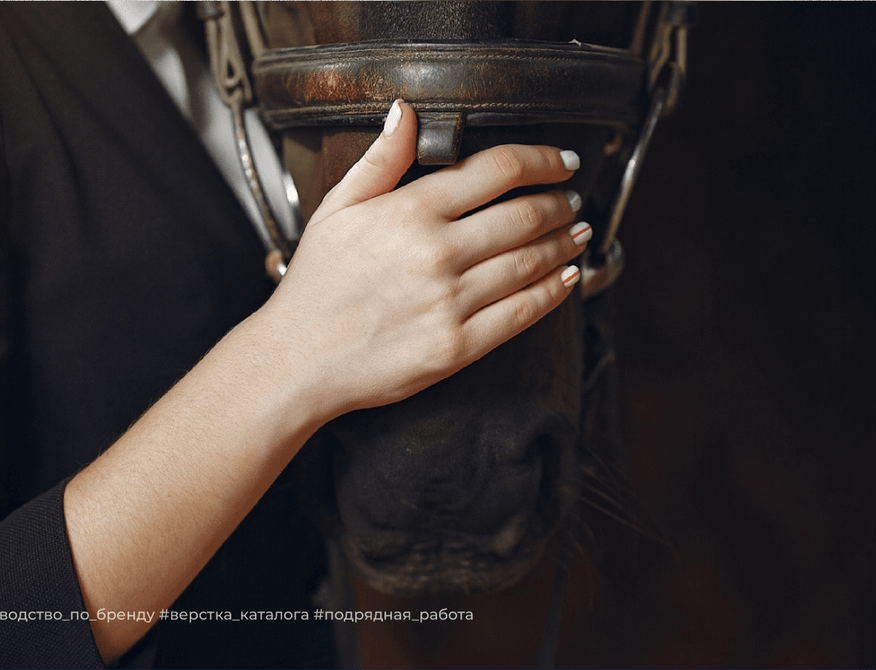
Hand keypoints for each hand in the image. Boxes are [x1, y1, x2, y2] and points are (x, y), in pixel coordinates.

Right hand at [256, 100, 590, 418]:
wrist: (297, 360)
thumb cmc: (315, 287)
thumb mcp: (336, 209)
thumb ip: (379, 159)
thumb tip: (406, 112)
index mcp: (409, 212)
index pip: (497, 170)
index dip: (543, 160)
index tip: (563, 161)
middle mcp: (435, 253)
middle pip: (525, 215)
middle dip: (560, 203)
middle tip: (573, 200)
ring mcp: (450, 301)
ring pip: (531, 261)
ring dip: (565, 244)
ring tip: (578, 234)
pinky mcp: (458, 345)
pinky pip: (523, 312)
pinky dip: (554, 291)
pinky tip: (566, 278)